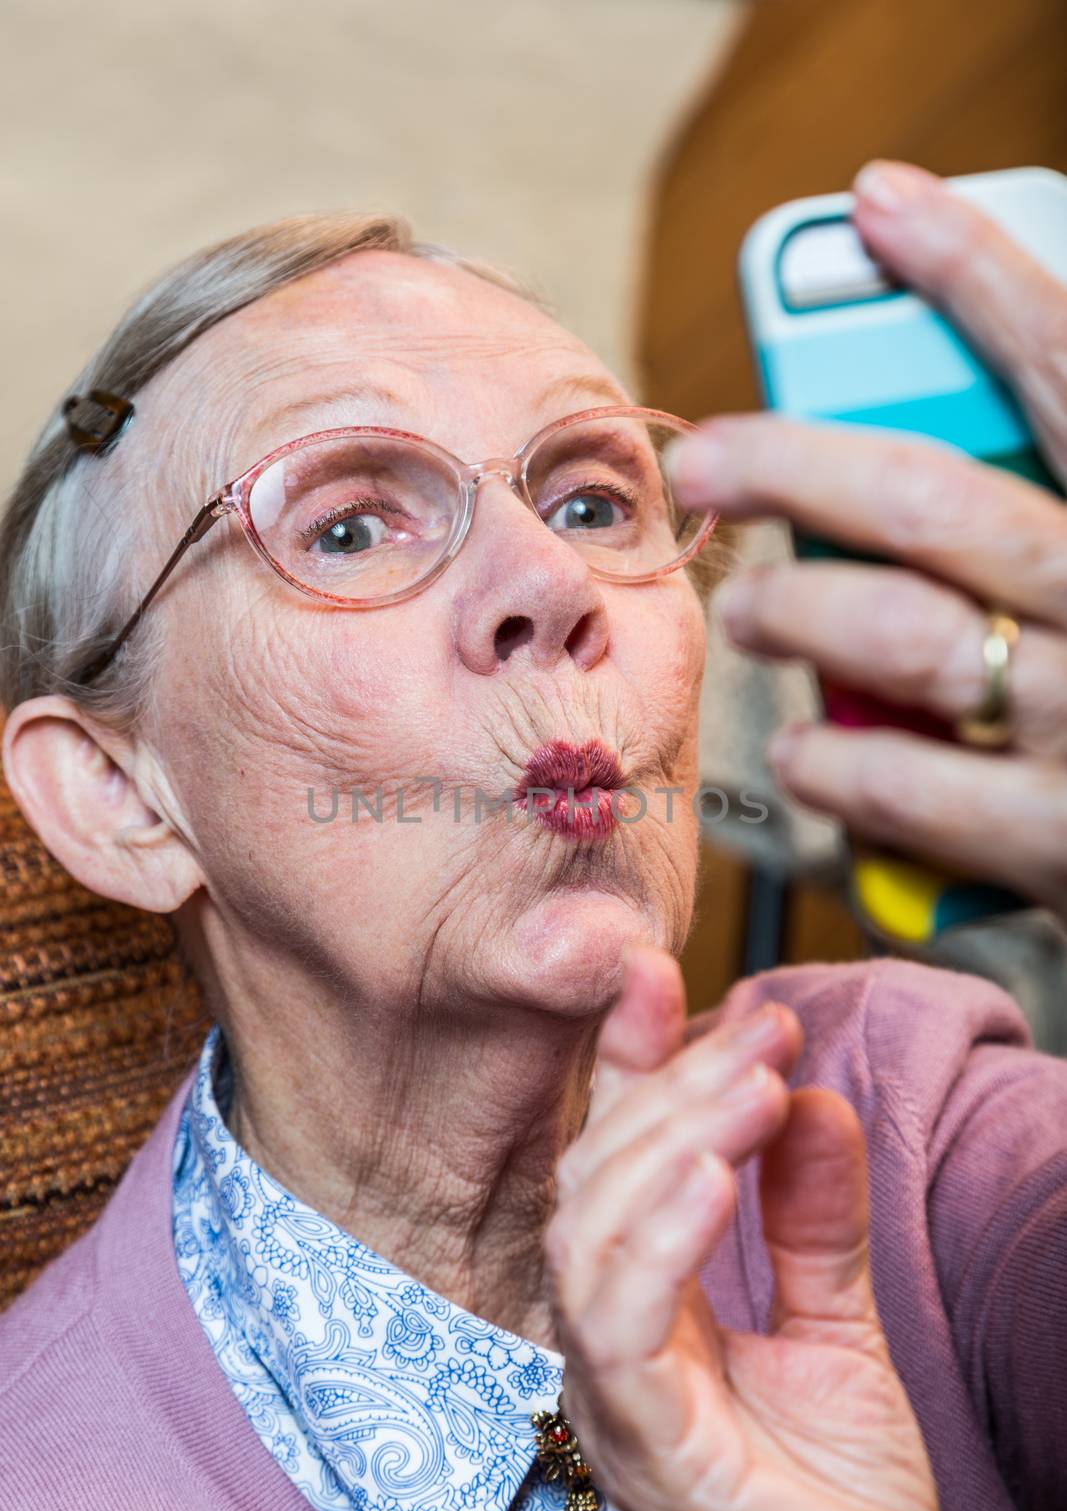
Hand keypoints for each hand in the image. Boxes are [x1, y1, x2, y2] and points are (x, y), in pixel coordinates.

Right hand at [545, 943, 950, 1510]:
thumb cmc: (840, 1495)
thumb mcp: (837, 1321)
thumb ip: (815, 1217)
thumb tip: (811, 1097)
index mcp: (642, 1300)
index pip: (614, 1157)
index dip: (627, 1062)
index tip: (661, 972)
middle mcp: (606, 1338)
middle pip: (597, 1176)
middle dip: (673, 1085)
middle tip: (762, 1029)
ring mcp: (614, 1392)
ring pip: (588, 1233)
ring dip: (667, 1139)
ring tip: (752, 1084)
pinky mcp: (646, 1445)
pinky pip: (619, 1323)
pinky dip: (658, 1234)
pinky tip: (712, 1173)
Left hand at [669, 159, 1066, 919]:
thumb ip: (1042, 495)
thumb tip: (934, 421)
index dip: (974, 274)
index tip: (877, 203)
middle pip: (929, 499)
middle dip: (790, 468)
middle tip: (708, 464)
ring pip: (899, 636)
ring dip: (792, 617)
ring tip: (746, 616)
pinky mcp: (1060, 846)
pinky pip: (901, 788)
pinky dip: (825, 766)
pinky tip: (801, 754)